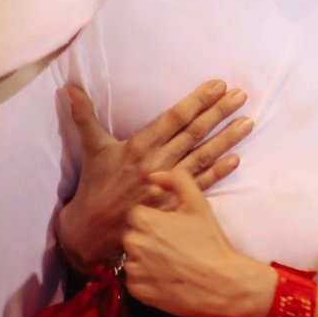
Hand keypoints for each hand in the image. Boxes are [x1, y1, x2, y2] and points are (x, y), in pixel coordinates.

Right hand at [57, 80, 251, 272]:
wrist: (92, 231)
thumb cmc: (94, 185)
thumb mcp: (92, 148)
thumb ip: (84, 116)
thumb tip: (69, 88)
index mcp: (140, 146)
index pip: (175, 118)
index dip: (197, 100)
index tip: (218, 85)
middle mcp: (157, 163)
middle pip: (194, 133)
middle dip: (219, 113)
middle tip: (241, 95)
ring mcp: (168, 184)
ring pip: (203, 156)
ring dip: (227, 139)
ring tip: (248, 122)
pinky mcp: (174, 203)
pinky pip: (201, 184)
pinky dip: (219, 172)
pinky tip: (236, 159)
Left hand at [123, 167, 274, 316]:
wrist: (221, 283)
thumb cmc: (210, 242)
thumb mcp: (198, 203)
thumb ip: (177, 180)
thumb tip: (154, 176)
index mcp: (145, 221)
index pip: (136, 214)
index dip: (153, 218)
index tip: (169, 226)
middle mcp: (134, 245)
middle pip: (132, 235)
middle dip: (148, 237)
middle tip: (173, 243)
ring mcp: (135, 270)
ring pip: (132, 258)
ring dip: (146, 258)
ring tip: (171, 261)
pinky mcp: (138, 292)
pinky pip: (135, 280)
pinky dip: (146, 278)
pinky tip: (167, 276)